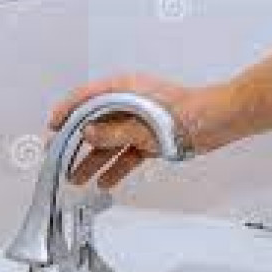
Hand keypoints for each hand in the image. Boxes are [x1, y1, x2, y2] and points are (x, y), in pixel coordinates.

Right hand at [48, 74, 236, 188]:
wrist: (219, 122)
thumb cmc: (188, 113)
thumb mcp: (143, 125)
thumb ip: (113, 131)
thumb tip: (87, 133)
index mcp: (124, 89)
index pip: (86, 98)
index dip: (67, 111)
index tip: (52, 127)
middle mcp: (128, 104)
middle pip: (94, 123)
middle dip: (75, 143)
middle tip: (58, 158)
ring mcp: (137, 122)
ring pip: (108, 142)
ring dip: (92, 161)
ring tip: (76, 178)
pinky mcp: (148, 138)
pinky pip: (125, 153)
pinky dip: (115, 167)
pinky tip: (104, 182)